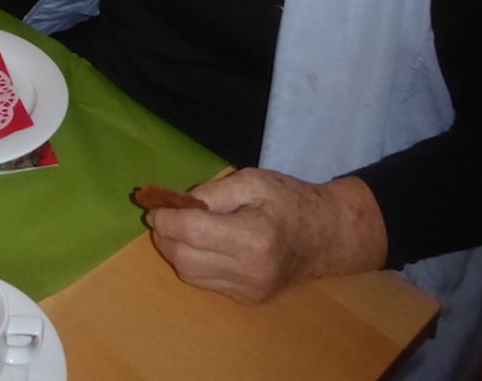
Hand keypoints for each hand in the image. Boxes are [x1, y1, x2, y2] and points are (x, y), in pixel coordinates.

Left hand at [145, 170, 386, 304]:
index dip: (165, 219)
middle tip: (161, 216)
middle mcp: (250, 270)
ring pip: (190, 274)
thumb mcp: (253, 181)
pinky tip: (200, 245)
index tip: (153, 206)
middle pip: (184, 258)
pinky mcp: (248, 299)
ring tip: (178, 228)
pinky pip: (206, 282)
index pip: (192, 232)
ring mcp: (250, 290)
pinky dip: (194, 262)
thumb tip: (176, 205)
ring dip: (175, 250)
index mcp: (253, 237)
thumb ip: (213, 193)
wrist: (328, 236)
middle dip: (164, 236)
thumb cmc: (291, 201)